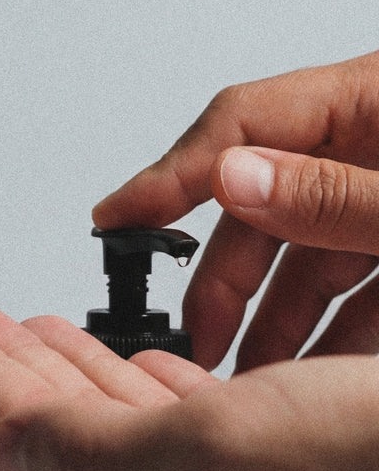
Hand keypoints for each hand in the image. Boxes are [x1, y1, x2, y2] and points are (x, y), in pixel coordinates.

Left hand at [0, 305, 378, 470]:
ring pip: (113, 401)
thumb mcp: (223, 461)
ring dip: (66, 362)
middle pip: (65, 413)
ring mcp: (218, 460)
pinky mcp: (256, 434)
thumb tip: (1, 447)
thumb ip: (101, 458)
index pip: (33, 431)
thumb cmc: (369, 468)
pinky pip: (172, 401)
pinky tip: (130, 362)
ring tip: (27, 331)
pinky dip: (137, 374)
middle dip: (8, 364)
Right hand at [93, 51, 378, 370]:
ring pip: (304, 254)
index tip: (117, 217)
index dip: (170, 173)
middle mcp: (368, 145)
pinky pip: (351, 280)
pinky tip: (312, 362)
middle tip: (195, 337)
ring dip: (275, 317)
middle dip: (224, 280)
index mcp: (371, 101)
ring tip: (251, 369)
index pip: (241, 124)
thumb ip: (331, 192)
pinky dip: (331, 325)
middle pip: (264, 206)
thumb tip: (233, 179)